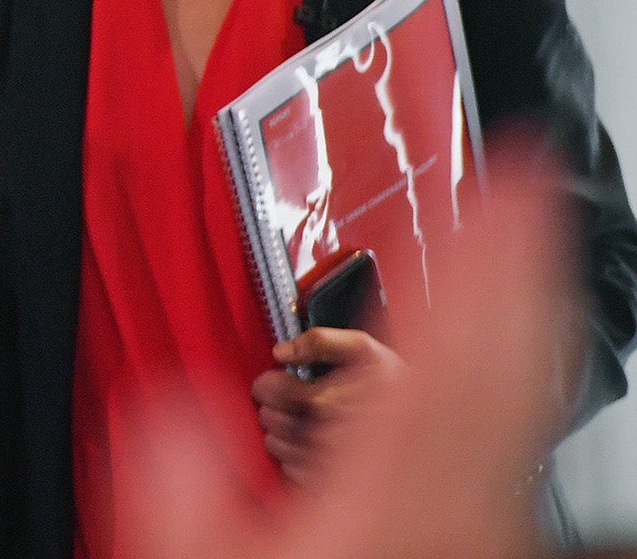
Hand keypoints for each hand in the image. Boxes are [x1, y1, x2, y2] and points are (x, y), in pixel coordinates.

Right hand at [118, 145, 575, 558]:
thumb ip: (176, 482)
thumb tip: (171, 404)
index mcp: (387, 495)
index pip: (449, 355)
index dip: (482, 262)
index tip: (511, 188)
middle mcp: (455, 509)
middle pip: (506, 374)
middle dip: (523, 273)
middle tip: (540, 191)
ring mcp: (483, 534)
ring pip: (522, 412)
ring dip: (527, 325)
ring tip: (528, 262)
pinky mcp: (486, 549)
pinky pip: (511, 447)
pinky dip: (511, 387)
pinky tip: (504, 378)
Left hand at [251, 326, 403, 484]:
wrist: (434, 434)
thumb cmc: (397, 388)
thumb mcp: (364, 350)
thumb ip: (320, 341)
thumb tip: (280, 352)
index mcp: (326, 403)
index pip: (272, 393)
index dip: (267, 384)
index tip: (272, 379)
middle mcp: (323, 439)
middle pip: (272, 420)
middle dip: (271, 405)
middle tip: (283, 398)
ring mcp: (327, 467)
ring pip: (277, 446)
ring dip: (277, 430)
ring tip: (295, 419)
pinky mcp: (332, 488)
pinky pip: (292, 470)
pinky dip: (292, 455)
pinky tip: (309, 443)